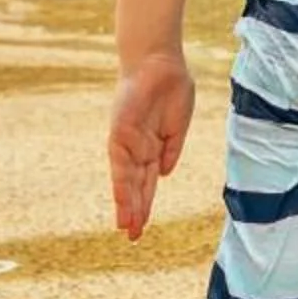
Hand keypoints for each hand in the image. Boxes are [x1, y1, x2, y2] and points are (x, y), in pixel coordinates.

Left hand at [110, 51, 195, 236]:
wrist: (160, 62)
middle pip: (136, 186)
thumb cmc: (171, 88)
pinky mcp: (120, 133)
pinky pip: (121, 164)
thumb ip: (171, 149)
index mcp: (151, 147)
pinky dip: (123, 185)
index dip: (145, 203)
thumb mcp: (178, 125)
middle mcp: (136, 148)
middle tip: (133, 236)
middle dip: (135, 211)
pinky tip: (126, 203)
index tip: (142, 226)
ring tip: (128, 227)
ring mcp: (127, 142)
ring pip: (127, 180)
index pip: (147, 181)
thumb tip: (165, 174)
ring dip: (128, 205)